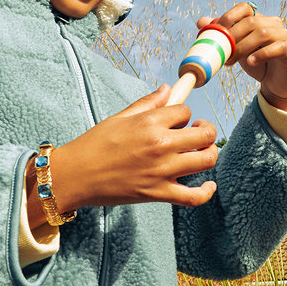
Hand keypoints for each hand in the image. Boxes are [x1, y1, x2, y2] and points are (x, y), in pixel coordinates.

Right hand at [26, 85, 217, 228]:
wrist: (77, 174)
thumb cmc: (95, 143)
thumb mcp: (120, 117)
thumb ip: (148, 102)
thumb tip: (167, 89)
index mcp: (149, 122)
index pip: (184, 111)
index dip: (183, 114)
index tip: (176, 119)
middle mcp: (160, 145)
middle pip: (204, 134)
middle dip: (206, 129)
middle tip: (198, 130)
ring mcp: (162, 171)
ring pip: (206, 160)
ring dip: (209, 153)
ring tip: (201, 150)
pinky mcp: (159, 194)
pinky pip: (194, 196)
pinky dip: (206, 192)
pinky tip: (208, 185)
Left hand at [197, 3, 286, 113]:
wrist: (276, 83)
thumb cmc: (255, 62)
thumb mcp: (235, 48)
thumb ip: (221, 35)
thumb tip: (201, 21)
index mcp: (258, 19)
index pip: (244, 8)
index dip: (228, 16)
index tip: (215, 31)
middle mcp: (273, 23)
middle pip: (251, 22)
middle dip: (232, 37)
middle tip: (221, 52)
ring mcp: (283, 35)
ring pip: (263, 33)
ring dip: (243, 47)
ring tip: (230, 61)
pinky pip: (278, 47)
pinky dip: (262, 54)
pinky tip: (250, 62)